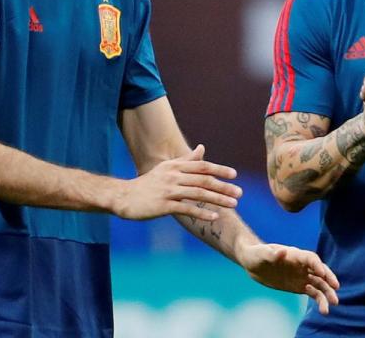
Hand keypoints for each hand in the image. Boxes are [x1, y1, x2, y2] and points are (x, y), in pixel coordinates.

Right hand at [113, 145, 241, 220]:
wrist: (124, 197)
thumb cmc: (149, 183)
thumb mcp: (167, 168)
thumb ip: (186, 160)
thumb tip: (202, 148)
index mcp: (175, 166)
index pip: (202, 166)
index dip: (219, 169)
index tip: (234, 175)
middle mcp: (173, 176)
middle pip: (204, 180)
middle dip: (224, 187)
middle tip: (240, 193)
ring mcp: (168, 190)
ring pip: (199, 194)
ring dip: (218, 199)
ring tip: (233, 204)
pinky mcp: (164, 206)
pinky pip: (187, 208)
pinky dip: (202, 212)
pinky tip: (214, 216)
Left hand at [240, 243, 340, 314]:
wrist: (253, 263)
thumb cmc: (257, 254)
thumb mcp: (261, 253)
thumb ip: (272, 254)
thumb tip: (283, 252)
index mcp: (295, 255)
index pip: (310, 258)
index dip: (317, 265)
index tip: (322, 273)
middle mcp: (302, 265)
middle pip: (320, 270)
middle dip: (328, 278)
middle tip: (336, 287)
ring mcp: (302, 276)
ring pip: (319, 283)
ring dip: (327, 293)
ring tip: (333, 304)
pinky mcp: (299, 286)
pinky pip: (313, 292)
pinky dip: (319, 299)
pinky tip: (323, 308)